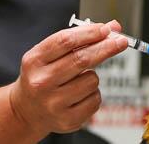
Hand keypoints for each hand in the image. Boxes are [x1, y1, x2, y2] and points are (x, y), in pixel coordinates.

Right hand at [10, 20, 127, 135]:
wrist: (27, 110)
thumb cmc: (42, 75)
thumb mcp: (49, 54)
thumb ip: (78, 39)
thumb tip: (112, 28)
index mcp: (34, 61)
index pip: (66, 41)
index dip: (90, 33)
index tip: (107, 29)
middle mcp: (41, 82)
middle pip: (82, 59)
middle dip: (106, 47)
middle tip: (122, 41)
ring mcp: (53, 103)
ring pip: (92, 80)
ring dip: (93, 75)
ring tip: (79, 79)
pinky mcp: (67, 120)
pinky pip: (95, 99)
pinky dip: (94, 93)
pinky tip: (80, 94)